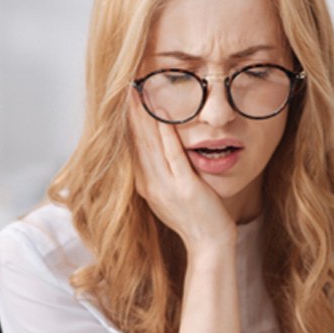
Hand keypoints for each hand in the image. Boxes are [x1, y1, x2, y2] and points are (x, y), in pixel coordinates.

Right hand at [129, 91, 235, 253]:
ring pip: (151, 145)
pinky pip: (174, 155)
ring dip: (144, 117)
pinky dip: (167, 134)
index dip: (127, 123)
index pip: (132, 149)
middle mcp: (151, 186)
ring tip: (138, 92)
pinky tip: (163, 115)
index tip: (124, 101)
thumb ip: (163, 176)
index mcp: (146, 187)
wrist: (209, 245)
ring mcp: (167, 187)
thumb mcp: (171, 197)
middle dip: (131, 114)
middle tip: (126, 86)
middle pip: (137, 142)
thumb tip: (160, 155)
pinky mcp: (186, 188)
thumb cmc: (196, 220)